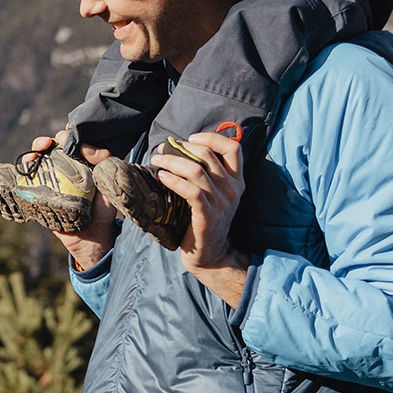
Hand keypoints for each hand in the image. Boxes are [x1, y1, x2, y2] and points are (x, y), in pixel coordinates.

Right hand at [29, 133, 115, 272]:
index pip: (72, 141)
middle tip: (51, 142)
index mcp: (81, 161)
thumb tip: (88, 149)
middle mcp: (65, 167)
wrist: (91, 236)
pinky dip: (25, 168)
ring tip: (37, 151)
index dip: (68, 134)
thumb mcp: (109, 183)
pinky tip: (27, 164)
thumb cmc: (104, 208)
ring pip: (39, 157)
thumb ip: (104, 162)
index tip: (67, 136)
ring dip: (35, 150)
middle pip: (52, 146)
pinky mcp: (40, 191)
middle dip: (49, 140)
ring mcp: (51, 178)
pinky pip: (29, 177)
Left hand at [151, 130, 248, 305]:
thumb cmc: (205, 220)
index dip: (212, 137)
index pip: (234, 148)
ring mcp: (221, 203)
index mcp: (237, 181)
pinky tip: (161, 177)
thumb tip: (177, 148)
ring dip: (172, 161)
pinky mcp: (207, 216)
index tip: (190, 138)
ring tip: (156, 161)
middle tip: (162, 150)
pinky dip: (174, 180)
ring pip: (196, 170)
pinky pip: (191, 191)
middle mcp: (232, 190)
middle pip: (208, 155)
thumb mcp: (215, 195)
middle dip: (182, 147)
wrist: (211, 255)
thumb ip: (207, 173)